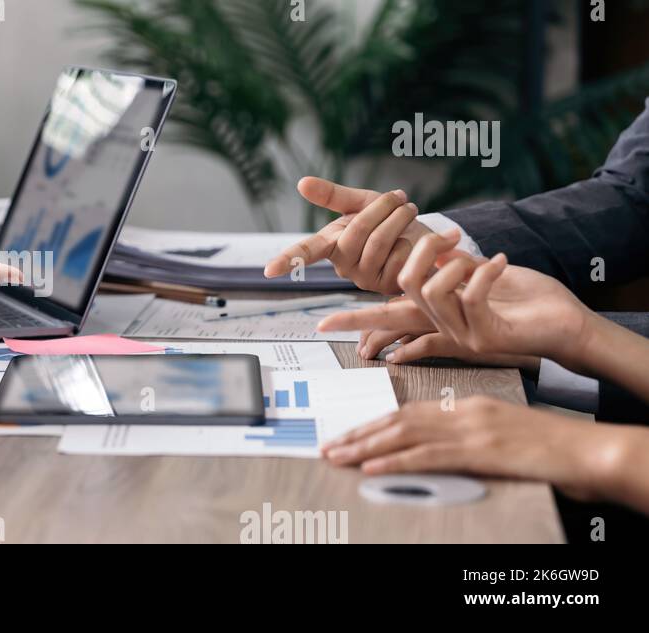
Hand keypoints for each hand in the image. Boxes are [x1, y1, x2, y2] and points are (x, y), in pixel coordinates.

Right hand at [264, 177, 429, 293]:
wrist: (423, 240)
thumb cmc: (388, 221)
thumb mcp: (361, 202)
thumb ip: (332, 195)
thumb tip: (301, 182)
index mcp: (331, 244)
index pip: (305, 252)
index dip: (287, 259)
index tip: (269, 271)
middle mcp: (342, 265)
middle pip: (358, 232)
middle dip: (382, 208)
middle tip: (400, 197)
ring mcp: (363, 278)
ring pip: (380, 242)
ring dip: (400, 219)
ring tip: (409, 210)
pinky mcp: (386, 286)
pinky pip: (399, 256)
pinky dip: (412, 240)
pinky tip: (414, 242)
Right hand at [319, 229, 595, 368]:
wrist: (569, 325)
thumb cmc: (528, 301)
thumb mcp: (483, 280)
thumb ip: (453, 274)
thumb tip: (430, 259)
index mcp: (438, 319)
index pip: (385, 321)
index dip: (355, 322)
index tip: (320, 323)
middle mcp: (445, 330)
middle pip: (401, 291)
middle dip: (420, 253)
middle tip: (447, 236)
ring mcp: (465, 336)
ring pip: (430, 291)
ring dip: (455, 264)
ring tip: (481, 257)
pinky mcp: (488, 335)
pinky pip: (469, 294)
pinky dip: (486, 270)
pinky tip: (503, 262)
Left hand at [321, 397, 618, 501]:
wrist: (586, 450)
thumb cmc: (548, 447)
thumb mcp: (499, 436)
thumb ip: (466, 439)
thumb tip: (433, 451)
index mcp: (467, 405)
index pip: (409, 411)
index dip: (375, 423)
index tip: (349, 434)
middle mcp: (463, 411)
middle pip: (398, 420)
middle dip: (359, 434)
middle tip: (329, 446)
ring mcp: (471, 430)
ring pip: (404, 435)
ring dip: (365, 447)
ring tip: (337, 456)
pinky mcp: (479, 451)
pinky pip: (427, 456)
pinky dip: (394, 462)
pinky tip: (371, 467)